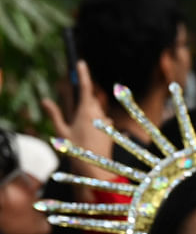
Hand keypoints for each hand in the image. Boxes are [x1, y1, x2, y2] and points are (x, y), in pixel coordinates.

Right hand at [41, 59, 114, 182]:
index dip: (83, 74)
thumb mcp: (61, 131)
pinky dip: (97, 124)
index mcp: (86, 111)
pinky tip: (92, 135)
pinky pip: (103, 123)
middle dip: (84, 100)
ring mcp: (107, 123)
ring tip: (82, 129)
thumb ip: (54, 114)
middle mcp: (99, 114)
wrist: (95, 169)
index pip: (85, 87)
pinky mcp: (112, 132)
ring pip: (98, 112)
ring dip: (91, 114)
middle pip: (92, 100)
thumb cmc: (76, 151)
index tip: (81, 63)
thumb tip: (45, 100)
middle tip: (76, 114)